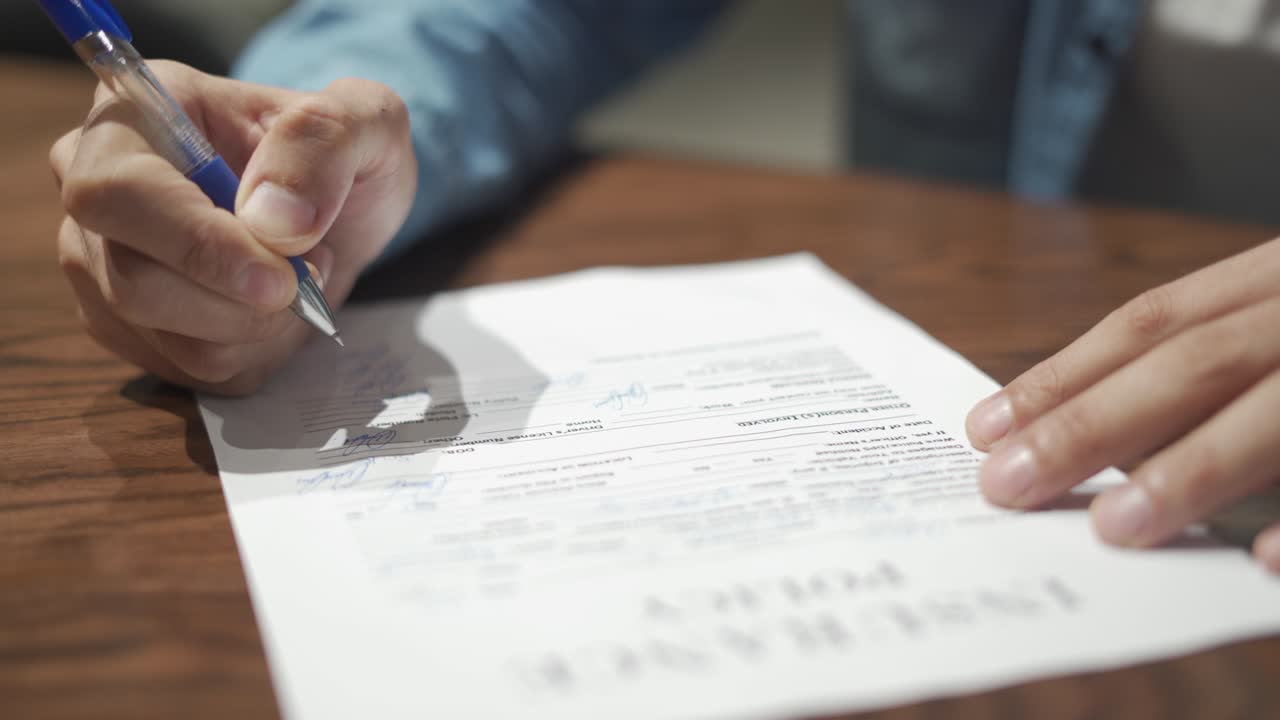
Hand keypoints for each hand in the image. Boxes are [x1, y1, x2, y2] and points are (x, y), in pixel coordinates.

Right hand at [50, 61, 416, 394]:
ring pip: (168, 336)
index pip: (116, 192)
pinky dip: (257, 350)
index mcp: (133, 117)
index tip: (278, 273)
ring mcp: (103, 266)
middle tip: (309, 275)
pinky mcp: (131, 327)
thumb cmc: (340, 149)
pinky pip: (193, 369)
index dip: (195, 243)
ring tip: (297, 274)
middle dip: (240, 300)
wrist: (343, 203)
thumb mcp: (364, 118)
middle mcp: (99, 192)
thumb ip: (322, 143)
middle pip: (132, 281)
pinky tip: (276, 306)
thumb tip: (272, 220)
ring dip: (259, 324)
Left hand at [965, 238, 1279, 571]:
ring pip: (1276, 410)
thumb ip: (1225, 361)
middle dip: (1093, 425)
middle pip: (1195, 362)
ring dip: (1192, 469)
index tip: (984, 429)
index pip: (1156, 323)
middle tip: (1007, 487)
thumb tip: (1114, 437)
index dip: (1066, 375)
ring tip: (1112, 527)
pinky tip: (1262, 562)